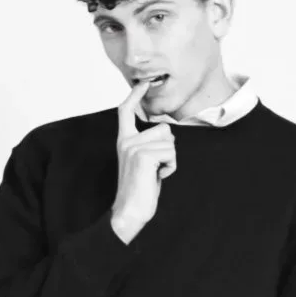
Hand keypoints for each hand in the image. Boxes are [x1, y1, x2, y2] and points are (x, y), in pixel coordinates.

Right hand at [111, 78, 176, 241]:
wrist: (128, 212)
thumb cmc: (139, 192)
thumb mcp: (142, 163)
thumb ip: (148, 146)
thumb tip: (164, 131)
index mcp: (124, 141)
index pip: (126, 111)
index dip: (135, 96)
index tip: (144, 83)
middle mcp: (127, 141)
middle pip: (165, 128)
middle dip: (168, 148)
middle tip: (154, 169)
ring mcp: (134, 148)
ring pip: (171, 142)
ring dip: (169, 160)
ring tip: (155, 174)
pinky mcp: (143, 157)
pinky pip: (171, 154)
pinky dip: (170, 168)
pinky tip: (157, 178)